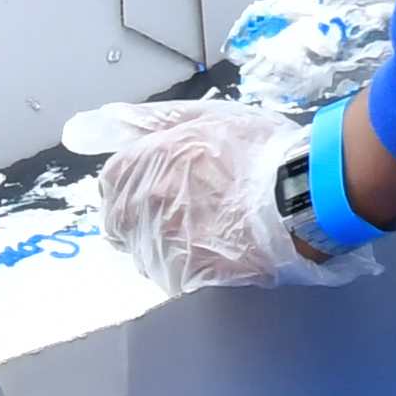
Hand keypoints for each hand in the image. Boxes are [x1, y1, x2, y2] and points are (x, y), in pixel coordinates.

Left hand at [92, 100, 375, 294]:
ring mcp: (158, 248)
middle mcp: (137, 210)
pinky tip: (220, 246)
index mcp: (137, 169)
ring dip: (168, 237)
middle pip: (121, 217)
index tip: (170, 175)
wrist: (304, 196)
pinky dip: (189, 262)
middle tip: (192, 200)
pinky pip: (170, 272)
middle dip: (148, 210)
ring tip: (212, 223)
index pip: (113, 179)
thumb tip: (91, 125)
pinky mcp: (182, 278)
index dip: (142, 175)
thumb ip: (146, 121)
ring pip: (144, 247)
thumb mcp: (204, 117)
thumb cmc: (255, 150)